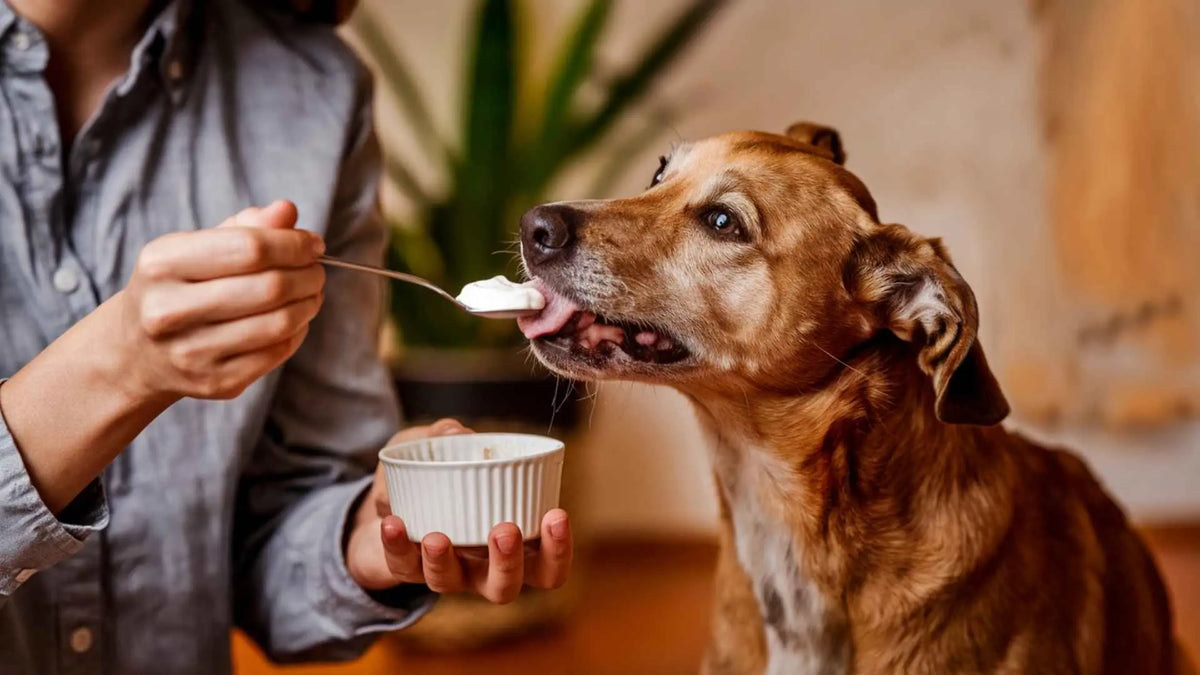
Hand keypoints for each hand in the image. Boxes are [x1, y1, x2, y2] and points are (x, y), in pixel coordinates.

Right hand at [114, 200, 325, 402]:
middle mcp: (168, 310)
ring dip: (309, 303)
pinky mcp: (214, 381)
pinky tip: (296, 319)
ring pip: (279, 323)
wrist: (138, 352)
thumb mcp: (197, 247)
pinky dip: (298, 331)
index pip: (250, 248)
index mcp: (162, 263)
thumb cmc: (179, 287)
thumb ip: (245, 227)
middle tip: (317, 270)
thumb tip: (286, 211)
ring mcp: (190, 352)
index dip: (294, 244)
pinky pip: (277, 353)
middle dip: (308, 275)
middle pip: (269, 287)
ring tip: (313, 292)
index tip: (314, 243)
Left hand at [346, 419, 573, 603]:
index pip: (545, 563)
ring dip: (444, 562)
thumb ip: (447, 435)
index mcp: (509, 540)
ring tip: (437, 537)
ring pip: (450, 586)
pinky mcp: (404, 570)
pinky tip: (394, 522)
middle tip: (505, 531)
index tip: (556, 515)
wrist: (383, 500)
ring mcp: (442, 571)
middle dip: (507, 564)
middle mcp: (480, 565)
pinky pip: (403, 567)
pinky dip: (398, 545)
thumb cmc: (428, 472)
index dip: (558, 550)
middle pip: (506, 587)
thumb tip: (460, 433)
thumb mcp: (438, 447)